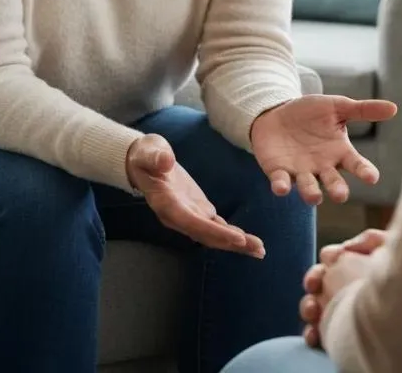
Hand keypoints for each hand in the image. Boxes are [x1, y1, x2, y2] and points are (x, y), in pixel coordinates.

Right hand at [126, 134, 263, 257]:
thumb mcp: (148, 152)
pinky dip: (231, 233)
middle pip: (206, 235)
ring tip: (259, 250)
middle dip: (231, 243)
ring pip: (213, 234)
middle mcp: (178, 215)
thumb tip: (165, 161)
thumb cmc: (145, 155)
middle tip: (257, 249)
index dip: (213, 232)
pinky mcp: (197, 209)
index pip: (192, 222)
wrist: (143, 162)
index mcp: (166, 203)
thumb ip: (155, 157)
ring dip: (235, 242)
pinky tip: (247, 240)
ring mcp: (189, 214)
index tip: (236, 238)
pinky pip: (215, 225)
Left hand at [250, 95, 397, 204]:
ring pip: (309, 187)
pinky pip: (281, 182)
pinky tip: (282, 188)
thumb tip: (394, 108)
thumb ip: (364, 110)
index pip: (356, 164)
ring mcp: (301, 171)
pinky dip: (281, 186)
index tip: (372, 177)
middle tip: (341, 195)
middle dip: (337, 190)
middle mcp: (323, 167)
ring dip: (311, 193)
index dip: (364, 172)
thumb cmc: (311, 113)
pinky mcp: (279, 172)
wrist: (277, 112)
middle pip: (333, 183)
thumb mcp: (337, 107)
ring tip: (315, 197)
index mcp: (340, 153)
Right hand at [300, 228, 388, 347]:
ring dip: (307, 307)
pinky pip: (317, 335)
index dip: (329, 258)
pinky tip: (315, 333)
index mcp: (354, 267)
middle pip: (317, 281)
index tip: (334, 260)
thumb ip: (369, 239)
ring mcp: (339, 313)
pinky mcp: (337, 337)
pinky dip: (311, 333)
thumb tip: (346, 248)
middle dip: (312, 280)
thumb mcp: (392, 250)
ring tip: (313, 310)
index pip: (331, 258)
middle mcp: (343, 289)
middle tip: (315, 284)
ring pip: (312, 308)